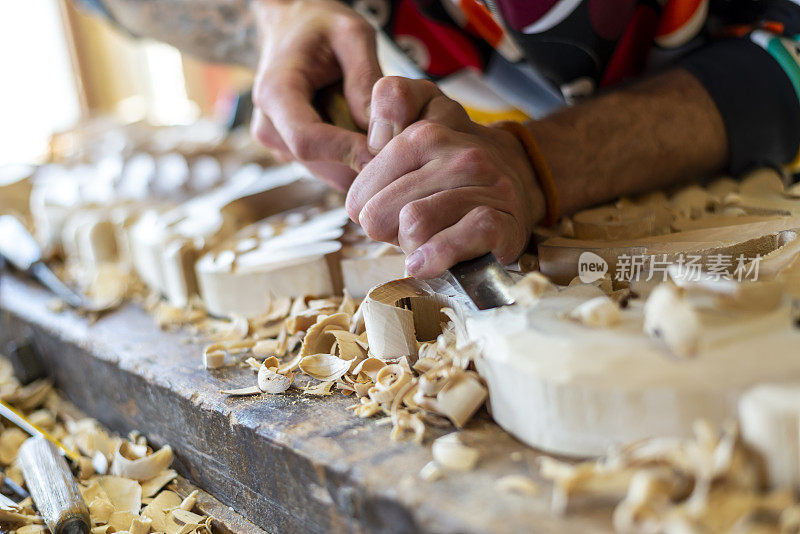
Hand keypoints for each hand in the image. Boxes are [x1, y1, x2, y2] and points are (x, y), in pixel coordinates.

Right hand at [250, 0, 379, 190]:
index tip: (388, 152)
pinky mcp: (295, 154)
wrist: (292, 28)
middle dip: (363, 162)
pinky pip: (332, 170)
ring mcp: (280, 144)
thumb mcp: (351, 33)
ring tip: (393, 141)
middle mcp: (269, 126)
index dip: (348, 152)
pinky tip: (376, 141)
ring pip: (330, 173)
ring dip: (363, 164)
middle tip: (406, 151)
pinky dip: (357, 161)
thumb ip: (365, 77)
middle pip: (322, 163)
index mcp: (275, 92)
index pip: (308, 140)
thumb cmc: (322, 26)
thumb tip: (378, 129)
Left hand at [346, 77, 545, 277]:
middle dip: (384, 230)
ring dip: (409, 245)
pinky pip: (454, 243)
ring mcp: (486, 186)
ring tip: (421, 242)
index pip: (364, 186)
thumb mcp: (420, 121)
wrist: (519, 181)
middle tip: (400, 228)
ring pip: (414, 223)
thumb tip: (377, 134)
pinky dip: (434, 257)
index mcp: (428, 131)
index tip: (379, 205)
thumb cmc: (450, 166)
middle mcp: (459, 153)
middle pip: (381, 210)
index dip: (364, 205)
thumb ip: (392, 101)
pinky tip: (427, 262)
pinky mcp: (504, 221)